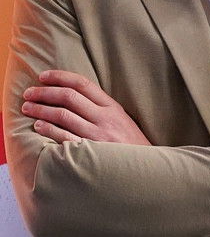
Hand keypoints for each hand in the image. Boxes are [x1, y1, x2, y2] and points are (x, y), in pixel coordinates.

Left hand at [22, 70, 150, 145]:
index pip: (82, 84)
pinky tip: (38, 127)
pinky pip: (64, 138)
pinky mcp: (90, 153)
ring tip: (28, 108)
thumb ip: (100, 106)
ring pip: (63, 116)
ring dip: (41, 110)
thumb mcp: (120, 118)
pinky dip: (49, 130)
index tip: (43, 76)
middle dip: (45, 92)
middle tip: (29, 93)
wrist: (145, 170)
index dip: (60, 77)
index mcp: (111, 106)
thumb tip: (72, 94)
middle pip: (69, 97)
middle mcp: (104, 118)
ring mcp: (97, 136)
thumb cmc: (129, 144)